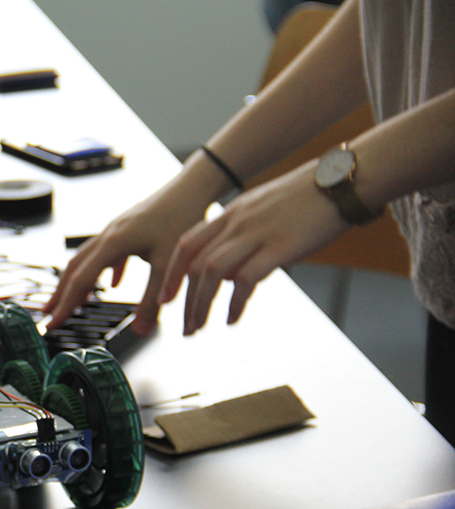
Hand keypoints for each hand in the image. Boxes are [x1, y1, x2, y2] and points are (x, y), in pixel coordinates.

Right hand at [43, 173, 213, 335]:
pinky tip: (113, 283)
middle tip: (49, 314)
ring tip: (73, 300)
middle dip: (60, 294)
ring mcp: (116, 230)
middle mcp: (108, 235)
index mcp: (112, 243)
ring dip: (77, 282)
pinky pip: (107, 253)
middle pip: (75, 268)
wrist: (192, 188)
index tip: (53, 323)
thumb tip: (140, 332)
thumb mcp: (168, 266)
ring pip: (87, 259)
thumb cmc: (181, 217)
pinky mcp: (127, 229)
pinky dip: (103, 272)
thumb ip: (152, 301)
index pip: (80, 281)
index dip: (65, 305)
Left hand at [158, 162, 349, 334]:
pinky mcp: (280, 246)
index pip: (187, 244)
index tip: (165, 297)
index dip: (172, 273)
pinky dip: (234, 303)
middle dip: (184, 299)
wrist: (343, 181)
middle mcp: (237, 222)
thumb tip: (229, 275)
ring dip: (200, 304)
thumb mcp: (264, 212)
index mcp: (231, 213)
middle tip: (183, 325)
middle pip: (195, 262)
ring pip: (212, 271)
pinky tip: (232, 318)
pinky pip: (246, 278)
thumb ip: (242, 239)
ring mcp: (256, 232)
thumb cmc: (309, 199)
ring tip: (198, 327)